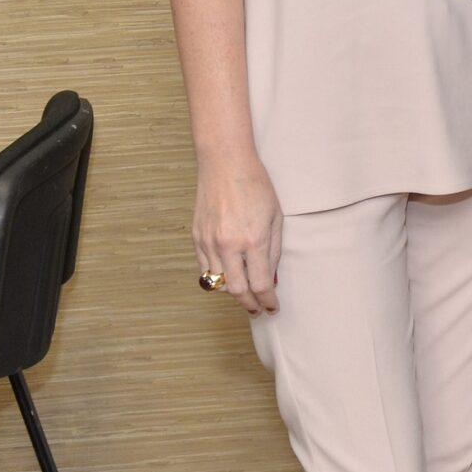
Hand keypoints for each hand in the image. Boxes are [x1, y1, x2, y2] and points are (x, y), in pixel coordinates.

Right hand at [194, 156, 282, 314]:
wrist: (225, 163)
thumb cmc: (256, 186)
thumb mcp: (275, 217)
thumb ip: (273, 251)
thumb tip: (270, 280)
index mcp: (253, 240)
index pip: (260, 285)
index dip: (267, 301)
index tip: (272, 307)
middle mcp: (228, 245)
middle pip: (237, 291)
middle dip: (249, 305)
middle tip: (258, 308)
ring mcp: (209, 242)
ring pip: (218, 284)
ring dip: (233, 293)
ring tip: (245, 294)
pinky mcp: (197, 237)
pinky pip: (205, 269)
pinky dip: (217, 278)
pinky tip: (228, 276)